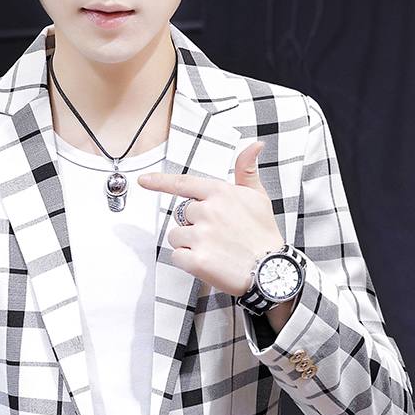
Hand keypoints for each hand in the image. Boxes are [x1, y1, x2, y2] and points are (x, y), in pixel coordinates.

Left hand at [137, 140, 295, 332]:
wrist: (271, 269)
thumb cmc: (263, 234)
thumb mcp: (258, 197)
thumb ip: (247, 171)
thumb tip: (254, 145)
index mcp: (220, 193)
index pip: (183, 184)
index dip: (160, 182)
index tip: (143, 181)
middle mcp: (208, 211)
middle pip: (180, 216)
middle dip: (192, 225)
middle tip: (217, 236)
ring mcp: (201, 236)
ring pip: (176, 237)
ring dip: (188, 244)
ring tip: (214, 250)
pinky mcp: (196, 259)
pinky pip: (177, 257)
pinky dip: (188, 262)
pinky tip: (208, 263)